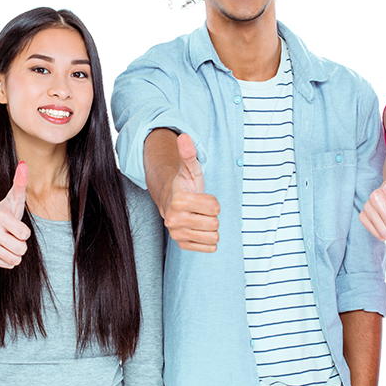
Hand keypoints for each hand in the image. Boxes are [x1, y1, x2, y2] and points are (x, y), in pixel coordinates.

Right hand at [0, 161, 32, 267]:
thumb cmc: (2, 215)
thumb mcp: (11, 200)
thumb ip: (19, 184)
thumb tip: (24, 164)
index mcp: (0, 217)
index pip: (24, 234)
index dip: (23, 232)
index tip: (15, 227)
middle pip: (21, 248)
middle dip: (20, 244)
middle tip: (11, 236)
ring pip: (15, 258)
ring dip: (15, 253)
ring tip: (7, 243)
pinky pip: (8, 265)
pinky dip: (8, 260)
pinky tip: (1, 250)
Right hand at [159, 133, 219, 252]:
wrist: (171, 200)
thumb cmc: (185, 184)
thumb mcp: (190, 168)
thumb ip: (189, 154)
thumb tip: (184, 137)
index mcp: (178, 201)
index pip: (214, 208)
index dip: (213, 202)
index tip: (202, 197)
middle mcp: (174, 220)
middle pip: (214, 224)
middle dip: (212, 215)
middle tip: (201, 209)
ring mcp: (177, 234)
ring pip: (213, 237)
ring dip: (211, 227)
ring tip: (200, 218)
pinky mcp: (182, 244)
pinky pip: (209, 248)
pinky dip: (208, 239)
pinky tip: (200, 229)